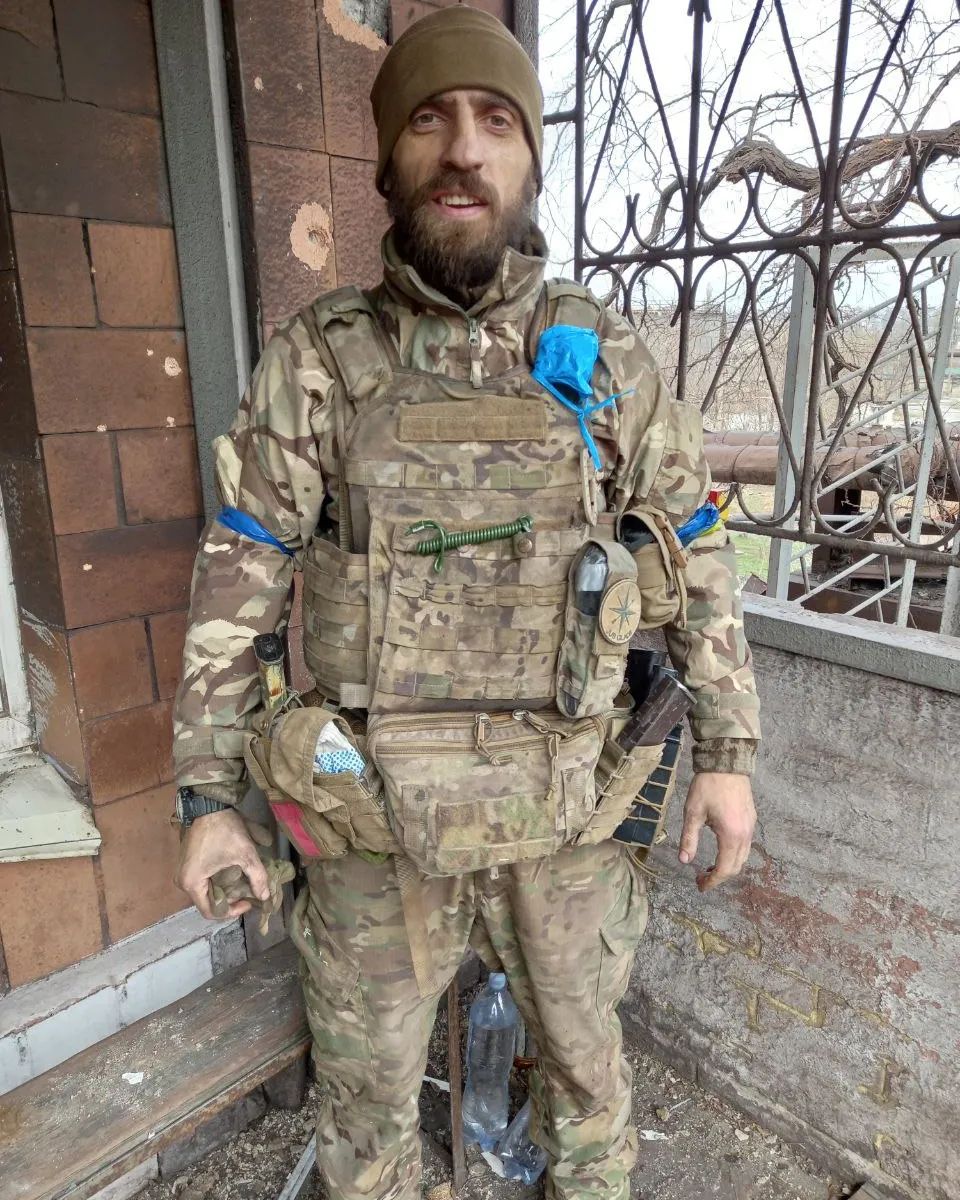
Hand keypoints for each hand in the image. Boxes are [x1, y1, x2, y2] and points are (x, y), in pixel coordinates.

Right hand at [176, 808, 271, 919]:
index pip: (211, 912)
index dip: (232, 911)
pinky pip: (202, 881)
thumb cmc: (224, 830)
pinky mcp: (186, 863)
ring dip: (223, 891)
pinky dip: (216, 882)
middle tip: (247, 893)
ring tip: (241, 884)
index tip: (248, 901)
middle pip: (208, 902)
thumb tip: (265, 896)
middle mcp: (182, 881)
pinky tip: (231, 874)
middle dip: (229, 901)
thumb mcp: (246, 853)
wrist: (208, 804)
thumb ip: (257, 877)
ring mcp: (182, 872)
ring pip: (205, 892)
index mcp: (192, 883)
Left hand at [678, 773, 755, 892]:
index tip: (699, 886)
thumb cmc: (707, 787)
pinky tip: (721, 850)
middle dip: (719, 877)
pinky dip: (734, 855)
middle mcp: (745, 835)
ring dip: (728, 867)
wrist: (726, 764)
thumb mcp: (693, 813)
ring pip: (743, 857)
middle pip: (736, 867)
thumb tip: (684, 860)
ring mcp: (751, 827)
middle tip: (701, 878)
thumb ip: (689, 838)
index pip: (724, 869)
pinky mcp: (751, 820)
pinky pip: (746, 846)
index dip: (712, 881)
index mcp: (730, 835)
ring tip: (709, 867)